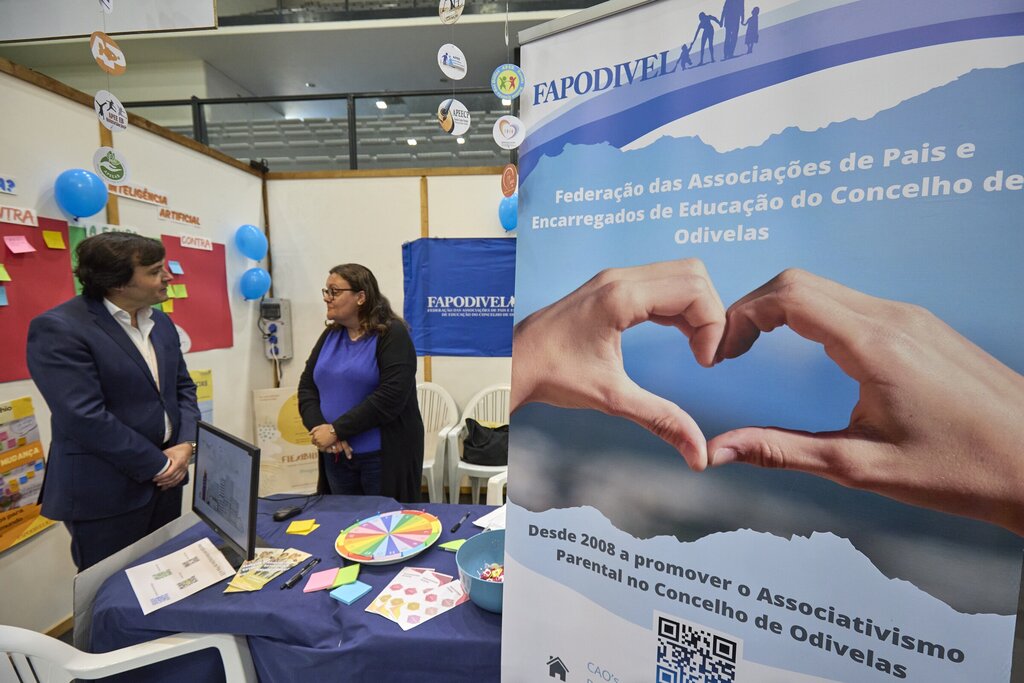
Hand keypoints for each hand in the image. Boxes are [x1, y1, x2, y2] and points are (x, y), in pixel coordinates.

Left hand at [153, 442, 190, 489]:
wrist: (187, 449)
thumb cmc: (178, 450)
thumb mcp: (168, 452)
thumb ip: (162, 458)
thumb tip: (153, 463)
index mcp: (178, 462)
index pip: (169, 473)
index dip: (161, 477)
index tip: (155, 478)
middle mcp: (182, 467)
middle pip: (172, 478)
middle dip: (163, 481)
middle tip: (156, 482)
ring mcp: (184, 470)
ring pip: (176, 480)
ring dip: (168, 484)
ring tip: (161, 485)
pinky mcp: (185, 471)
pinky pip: (179, 480)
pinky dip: (173, 484)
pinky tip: (168, 486)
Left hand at [310, 424, 337, 449]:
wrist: (335, 430)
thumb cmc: (329, 428)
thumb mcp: (320, 426)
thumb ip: (314, 430)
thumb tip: (309, 434)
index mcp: (315, 434)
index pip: (312, 440)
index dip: (316, 440)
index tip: (319, 440)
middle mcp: (316, 439)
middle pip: (315, 444)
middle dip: (318, 443)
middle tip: (322, 442)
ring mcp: (320, 443)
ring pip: (318, 447)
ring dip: (320, 446)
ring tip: (324, 444)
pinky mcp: (324, 446)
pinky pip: (322, 449)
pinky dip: (323, 448)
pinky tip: (326, 446)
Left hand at [511, 259, 725, 468]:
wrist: (512, 363)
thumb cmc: (552, 375)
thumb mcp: (612, 398)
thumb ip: (660, 420)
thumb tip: (698, 455)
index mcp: (621, 297)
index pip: (694, 290)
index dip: (712, 325)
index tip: (705, 363)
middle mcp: (620, 278)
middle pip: (693, 274)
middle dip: (711, 313)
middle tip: (706, 354)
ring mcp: (615, 279)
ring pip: (680, 275)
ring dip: (697, 309)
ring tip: (697, 349)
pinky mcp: (612, 287)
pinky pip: (662, 283)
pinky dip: (680, 306)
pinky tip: (681, 337)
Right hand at [708, 269, 1023, 533]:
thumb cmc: (963, 471)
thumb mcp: (860, 467)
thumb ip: (782, 451)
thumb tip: (719, 451)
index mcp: (876, 345)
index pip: (789, 296)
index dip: (742, 315)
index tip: (722, 351)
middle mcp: (894, 318)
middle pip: (802, 283)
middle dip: (754, 309)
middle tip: (731, 349)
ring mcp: (913, 319)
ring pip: (828, 290)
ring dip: (784, 310)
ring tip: (759, 349)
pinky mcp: (924, 329)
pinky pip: (856, 304)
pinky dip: (816, 316)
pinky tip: (810, 354)